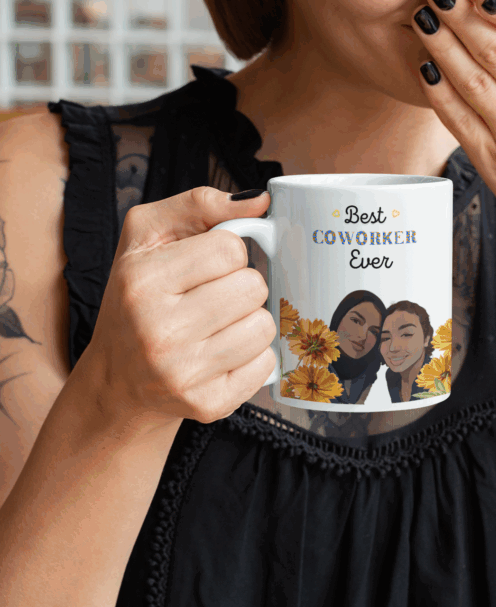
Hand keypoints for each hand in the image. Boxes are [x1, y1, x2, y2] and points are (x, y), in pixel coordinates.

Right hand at [80, 187, 276, 427]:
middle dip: (241, 286)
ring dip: (249, 321)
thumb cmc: (137, 297)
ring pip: (264, 326)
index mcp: (142, 281)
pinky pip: (266, 364)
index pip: (230, 248)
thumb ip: (199, 205)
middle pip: (253, 287)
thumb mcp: (147, 237)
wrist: (117, 380)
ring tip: (217, 326)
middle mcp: (158, 329)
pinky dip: (252, 356)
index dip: (228, 252)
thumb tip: (260, 201)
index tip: (207, 266)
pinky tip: (221, 354)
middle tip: (212, 298)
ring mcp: (183, 373)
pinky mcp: (206, 404)